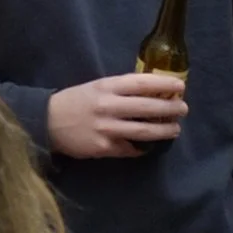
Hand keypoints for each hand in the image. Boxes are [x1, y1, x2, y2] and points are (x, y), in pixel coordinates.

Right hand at [47, 74, 186, 158]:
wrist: (49, 121)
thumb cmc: (77, 100)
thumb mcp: (97, 87)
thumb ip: (120, 90)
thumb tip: (151, 93)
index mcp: (107, 87)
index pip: (140, 83)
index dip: (163, 84)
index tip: (180, 86)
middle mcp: (108, 106)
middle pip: (146, 108)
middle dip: (169, 109)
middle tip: (184, 109)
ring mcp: (107, 129)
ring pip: (143, 131)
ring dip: (163, 130)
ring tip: (175, 129)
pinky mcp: (104, 148)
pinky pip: (130, 149)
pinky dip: (142, 147)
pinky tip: (151, 146)